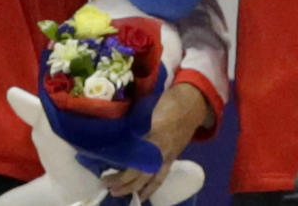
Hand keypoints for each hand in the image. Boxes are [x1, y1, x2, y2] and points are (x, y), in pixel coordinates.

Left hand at [104, 83, 211, 200]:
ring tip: (117, 192)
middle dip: (123, 180)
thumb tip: (114, 133)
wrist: (193, 103)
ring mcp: (168, 154)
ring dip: (133, 187)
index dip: (121, 164)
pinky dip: (150, 188)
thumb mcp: (150, 107)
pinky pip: (160, 177)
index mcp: (155, 133)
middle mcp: (161, 148)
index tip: (105, 170)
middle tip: (105, 182)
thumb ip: (135, 121)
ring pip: (150, 177)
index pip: (135, 155)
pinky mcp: (172, 158)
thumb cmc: (170, 102)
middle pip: (141, 170)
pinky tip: (141, 195)